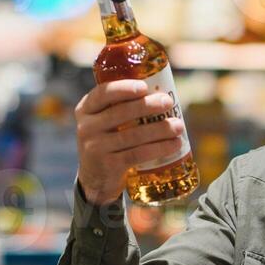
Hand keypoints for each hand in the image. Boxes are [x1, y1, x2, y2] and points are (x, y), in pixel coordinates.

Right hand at [74, 79, 185, 204]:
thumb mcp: (104, 122)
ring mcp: (95, 147)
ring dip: (159, 129)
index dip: (124, 88)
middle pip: (120, 113)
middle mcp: (86, 127)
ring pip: (132, 135)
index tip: (144, 87)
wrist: (95, 178)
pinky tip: (174, 144)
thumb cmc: (108, 141)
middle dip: (147, 106)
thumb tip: (162, 92)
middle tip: (168, 102)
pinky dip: (159, 148)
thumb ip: (121, 106)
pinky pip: (138, 154)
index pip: (103, 93)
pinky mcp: (108, 165)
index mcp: (86, 109)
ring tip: (178, 126)